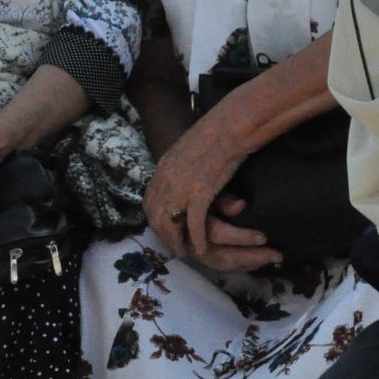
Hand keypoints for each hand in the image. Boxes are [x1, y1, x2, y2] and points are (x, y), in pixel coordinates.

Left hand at [144, 118, 257, 261]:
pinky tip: (201, 249)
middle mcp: (166, 179)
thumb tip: (182, 174)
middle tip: (173, 246)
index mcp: (163, 167)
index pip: (149, 200)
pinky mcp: (200, 193)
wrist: (228, 126)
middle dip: (163, 235)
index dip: (155, 218)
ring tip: (186, 252)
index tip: (163, 229)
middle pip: (155, 216)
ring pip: (170, 223)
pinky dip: (196, 239)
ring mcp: (181, 187)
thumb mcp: (187, 148)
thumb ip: (180, 164)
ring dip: (176, 241)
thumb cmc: (215, 133)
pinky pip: (194, 224)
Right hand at [188, 195, 279, 273]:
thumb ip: (223, 200)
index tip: (263, 238)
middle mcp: (190, 242)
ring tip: (270, 260)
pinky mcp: (199, 257)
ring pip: (220, 265)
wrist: (174, 202)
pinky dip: (238, 265)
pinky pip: (219, 266)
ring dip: (246, 264)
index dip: (241, 237)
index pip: (217, 234)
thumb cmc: (193, 191)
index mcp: (191, 223)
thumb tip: (242, 206)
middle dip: (250, 258)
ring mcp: (194, 252)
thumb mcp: (206, 190)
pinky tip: (255, 262)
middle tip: (277, 256)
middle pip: (221, 257)